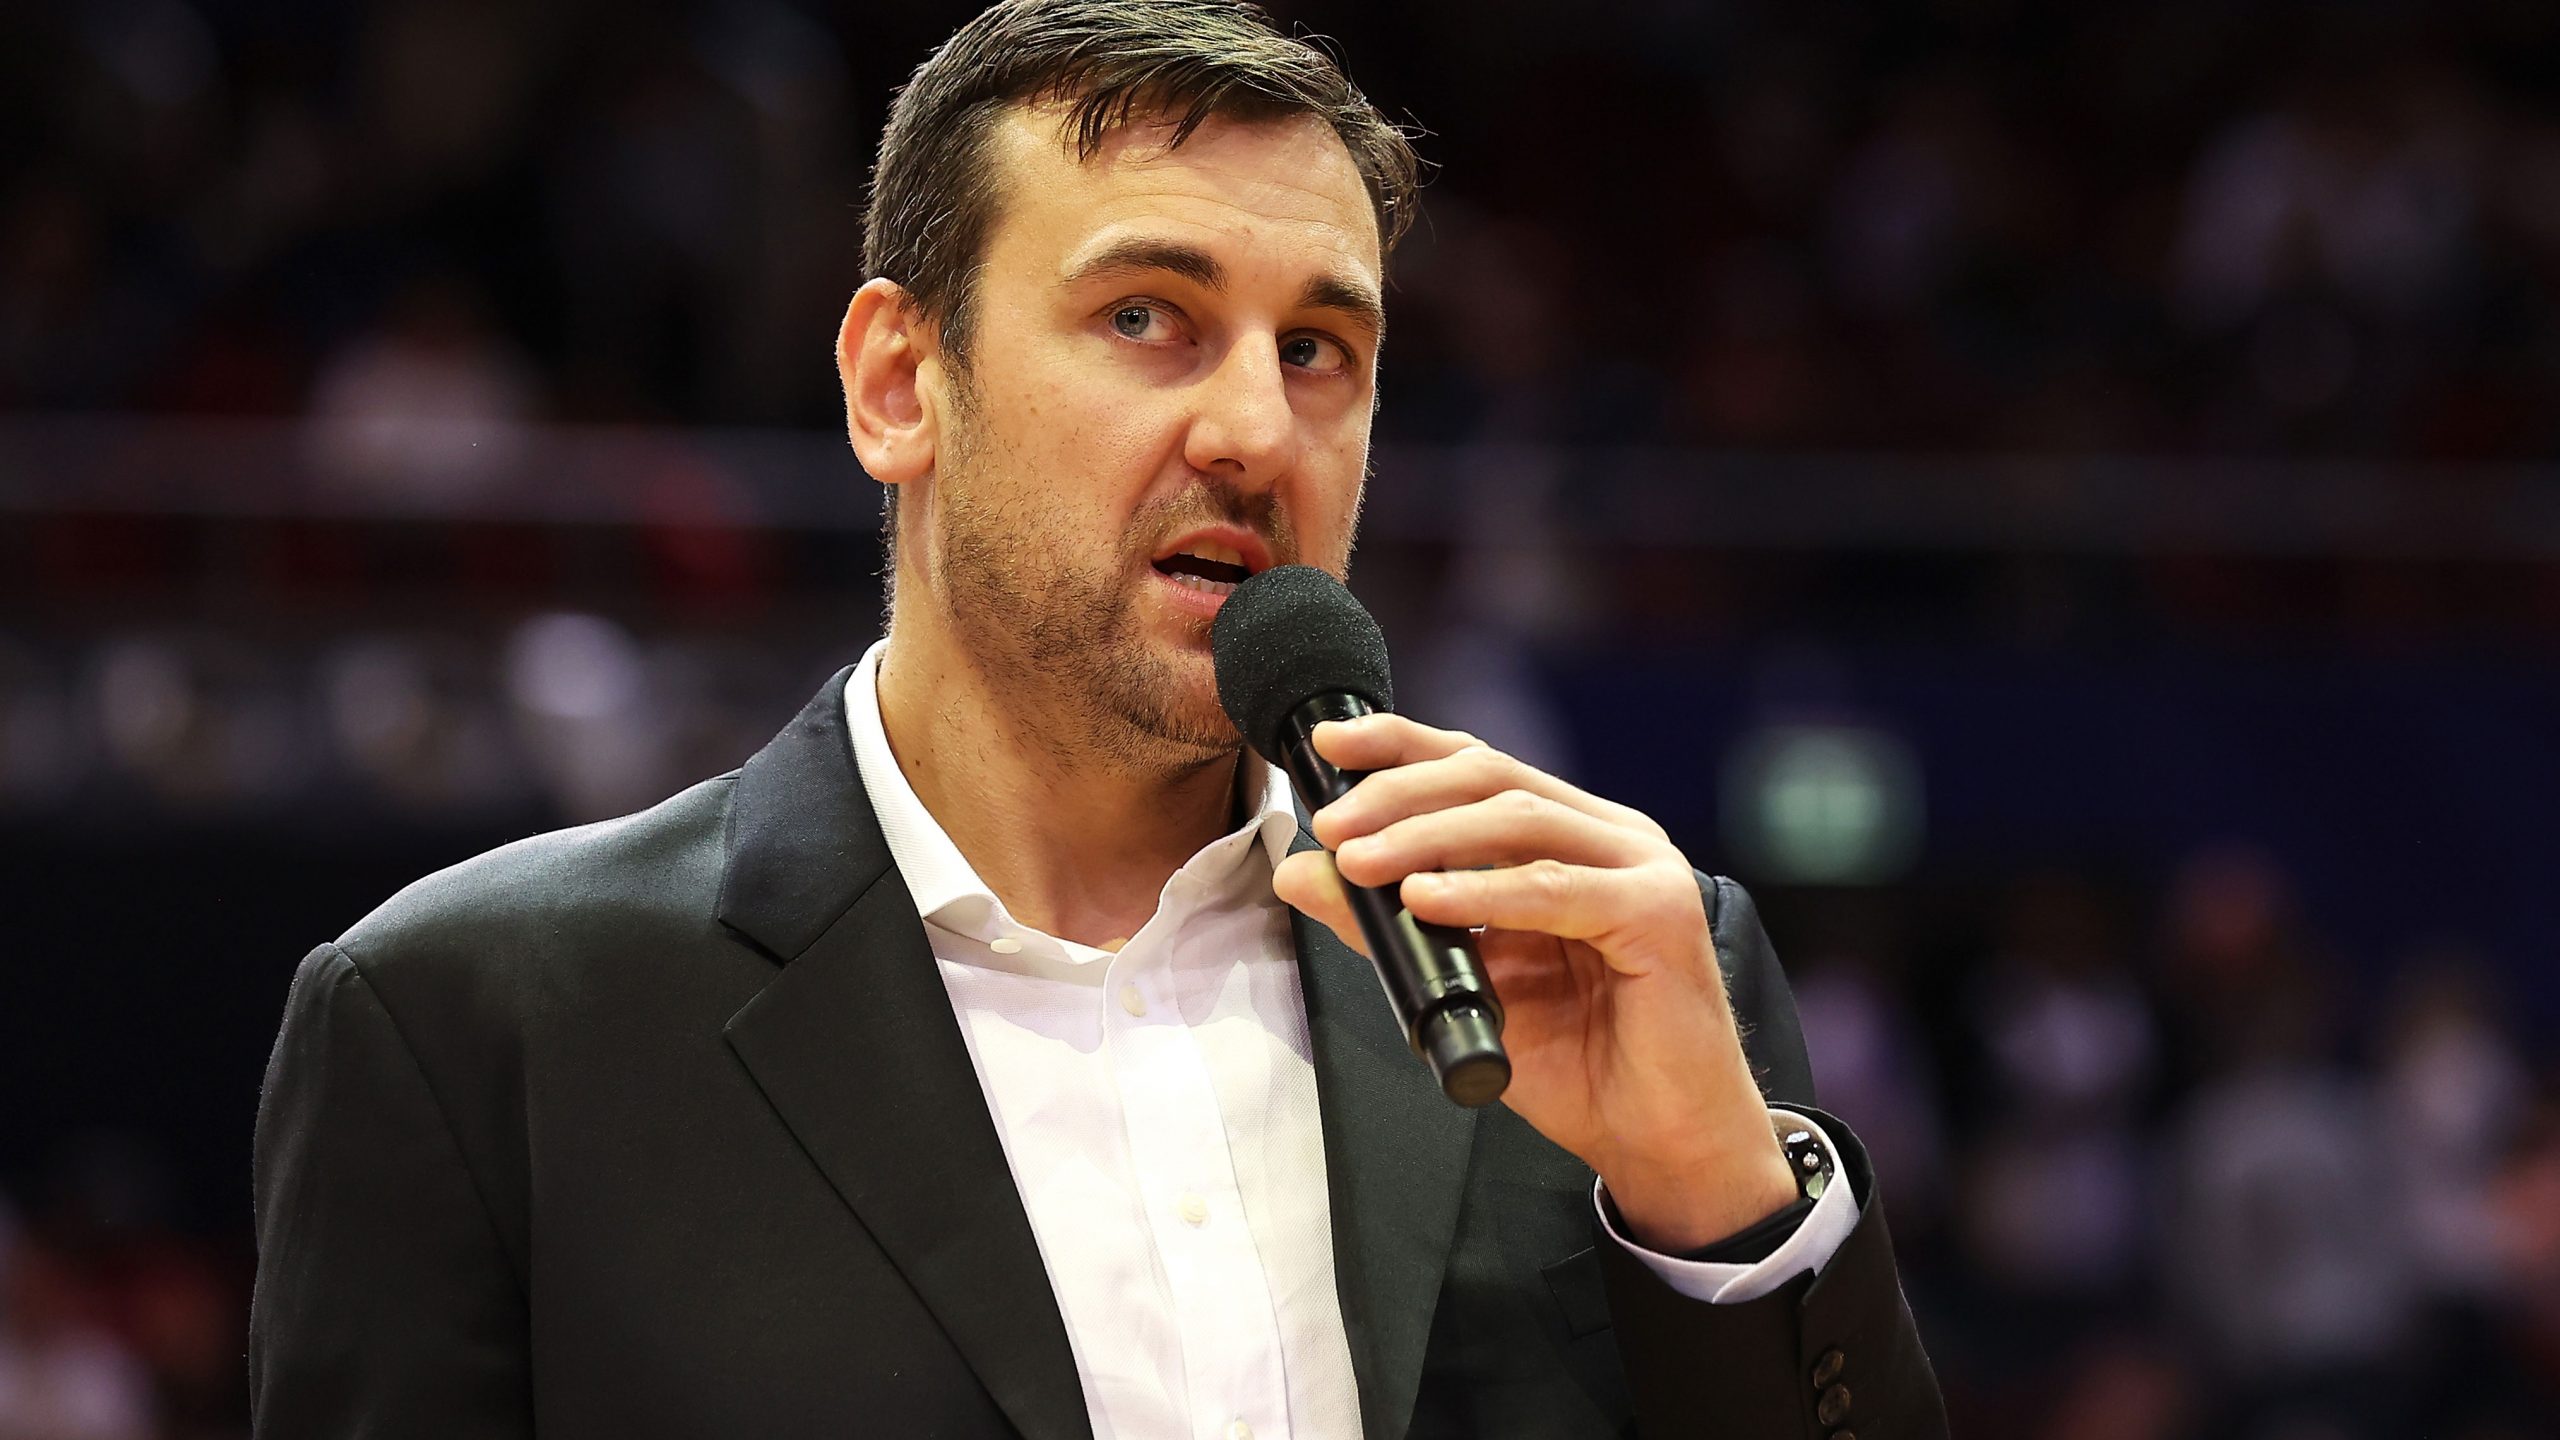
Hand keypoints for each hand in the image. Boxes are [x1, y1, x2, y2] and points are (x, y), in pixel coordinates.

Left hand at [1270, 713, 1800, 1252]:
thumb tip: (1303, 874)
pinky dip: (1483, 892)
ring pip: (1517, 820)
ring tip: (1360, 862)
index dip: (1401, 744)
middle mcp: (1610, 836)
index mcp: (1571, 836)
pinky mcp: (1659, 914)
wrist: (1658, 1139)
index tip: (1328, 743)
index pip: (1477, 765)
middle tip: (1332, 827)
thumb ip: (1387, 925)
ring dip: (1425, 836)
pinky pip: (1554, 889)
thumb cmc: (1580, 1062)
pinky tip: (1425, 899)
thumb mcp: (1460, 985)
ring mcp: (1642, 868)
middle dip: (1398, 792)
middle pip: (1491, 776)